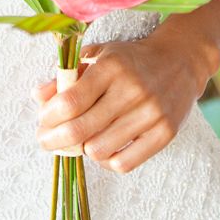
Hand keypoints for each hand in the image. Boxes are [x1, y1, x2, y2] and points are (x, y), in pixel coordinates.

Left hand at [31, 37, 209, 172]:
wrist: (181, 61)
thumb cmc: (131, 59)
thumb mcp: (99, 56)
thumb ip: (67, 75)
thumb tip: (37, 96)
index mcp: (112, 67)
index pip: (71, 101)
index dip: (49, 116)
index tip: (42, 120)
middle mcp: (132, 90)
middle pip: (81, 130)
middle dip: (54, 139)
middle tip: (46, 140)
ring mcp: (151, 113)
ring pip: (99, 150)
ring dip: (83, 149)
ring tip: (83, 139)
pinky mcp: (165, 133)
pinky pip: (125, 163)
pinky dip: (107, 161)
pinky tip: (104, 149)